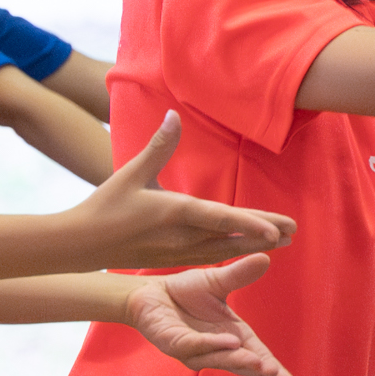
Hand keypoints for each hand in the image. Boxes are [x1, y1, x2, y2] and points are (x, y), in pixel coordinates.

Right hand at [72, 112, 296, 267]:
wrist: (79, 245)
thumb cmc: (105, 206)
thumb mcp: (132, 172)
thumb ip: (159, 146)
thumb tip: (173, 115)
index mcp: (173, 213)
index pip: (220, 218)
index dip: (250, 224)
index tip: (276, 230)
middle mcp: (181, 237)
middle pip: (231, 237)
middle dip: (264, 234)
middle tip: (295, 232)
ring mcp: (177, 252)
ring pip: (224, 250)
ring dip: (253, 245)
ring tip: (283, 242)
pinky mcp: (172, 260)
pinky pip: (211, 257)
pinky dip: (233, 252)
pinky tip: (247, 250)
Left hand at [125, 254, 296, 375]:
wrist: (151, 293)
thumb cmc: (186, 292)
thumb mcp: (217, 281)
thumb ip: (239, 274)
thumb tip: (265, 257)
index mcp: (230, 335)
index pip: (256, 354)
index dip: (273, 369)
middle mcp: (214, 348)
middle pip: (241, 363)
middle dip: (258, 369)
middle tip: (274, 372)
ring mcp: (193, 350)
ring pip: (219, 358)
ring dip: (239, 360)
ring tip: (259, 362)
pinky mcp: (173, 344)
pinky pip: (195, 346)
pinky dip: (213, 344)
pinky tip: (230, 342)